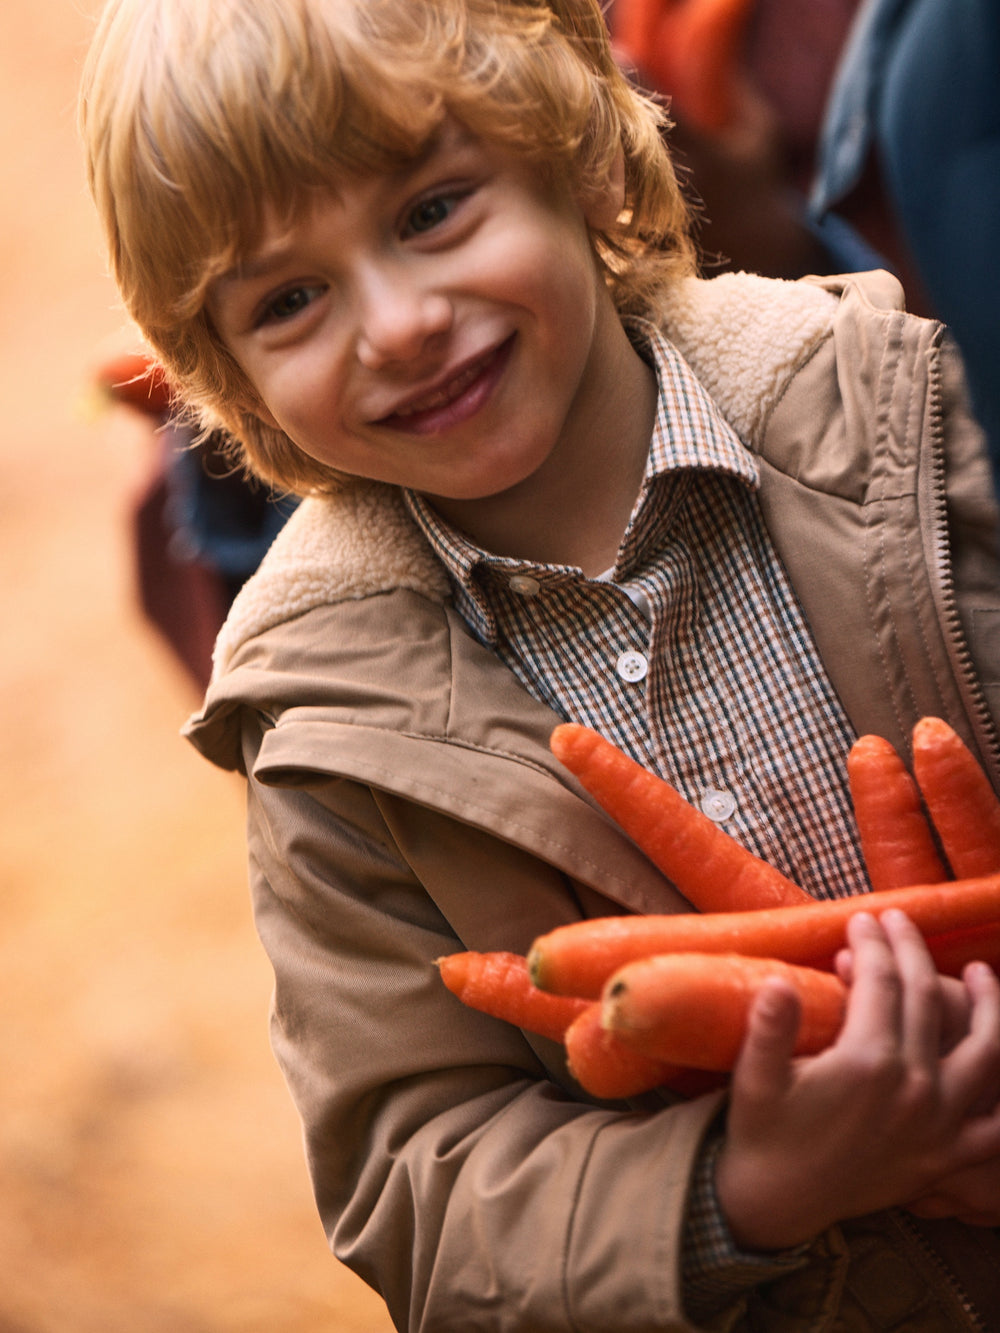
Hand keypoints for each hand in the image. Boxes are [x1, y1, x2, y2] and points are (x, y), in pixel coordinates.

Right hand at [714, 911, 999, 1251]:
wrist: (778, 1201)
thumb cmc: (764, 1131)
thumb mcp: (754, 1077)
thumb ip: (769, 1027)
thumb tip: (778, 982)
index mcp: (867, 1063)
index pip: (880, 982)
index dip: (872, 943)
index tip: (861, 920)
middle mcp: (913, 1089)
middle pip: (925, 1000)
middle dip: (912, 952)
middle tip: (898, 922)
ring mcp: (938, 1124)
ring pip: (984, 1053)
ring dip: (988, 1006)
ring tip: (981, 971)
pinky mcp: (946, 1155)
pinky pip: (995, 1125)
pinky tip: (998, 1061)